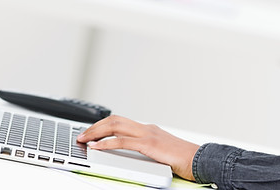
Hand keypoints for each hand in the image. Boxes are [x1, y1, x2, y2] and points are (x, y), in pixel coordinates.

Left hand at [76, 115, 199, 180]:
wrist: (198, 159)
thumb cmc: (182, 159)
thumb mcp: (160, 152)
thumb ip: (146, 149)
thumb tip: (129, 153)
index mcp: (148, 129)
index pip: (121, 121)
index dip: (103, 125)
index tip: (90, 132)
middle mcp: (147, 128)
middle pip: (115, 120)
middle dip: (95, 126)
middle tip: (81, 135)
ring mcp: (148, 134)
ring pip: (116, 126)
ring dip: (96, 132)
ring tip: (84, 139)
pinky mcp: (149, 144)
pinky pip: (122, 141)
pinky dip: (106, 143)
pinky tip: (96, 147)